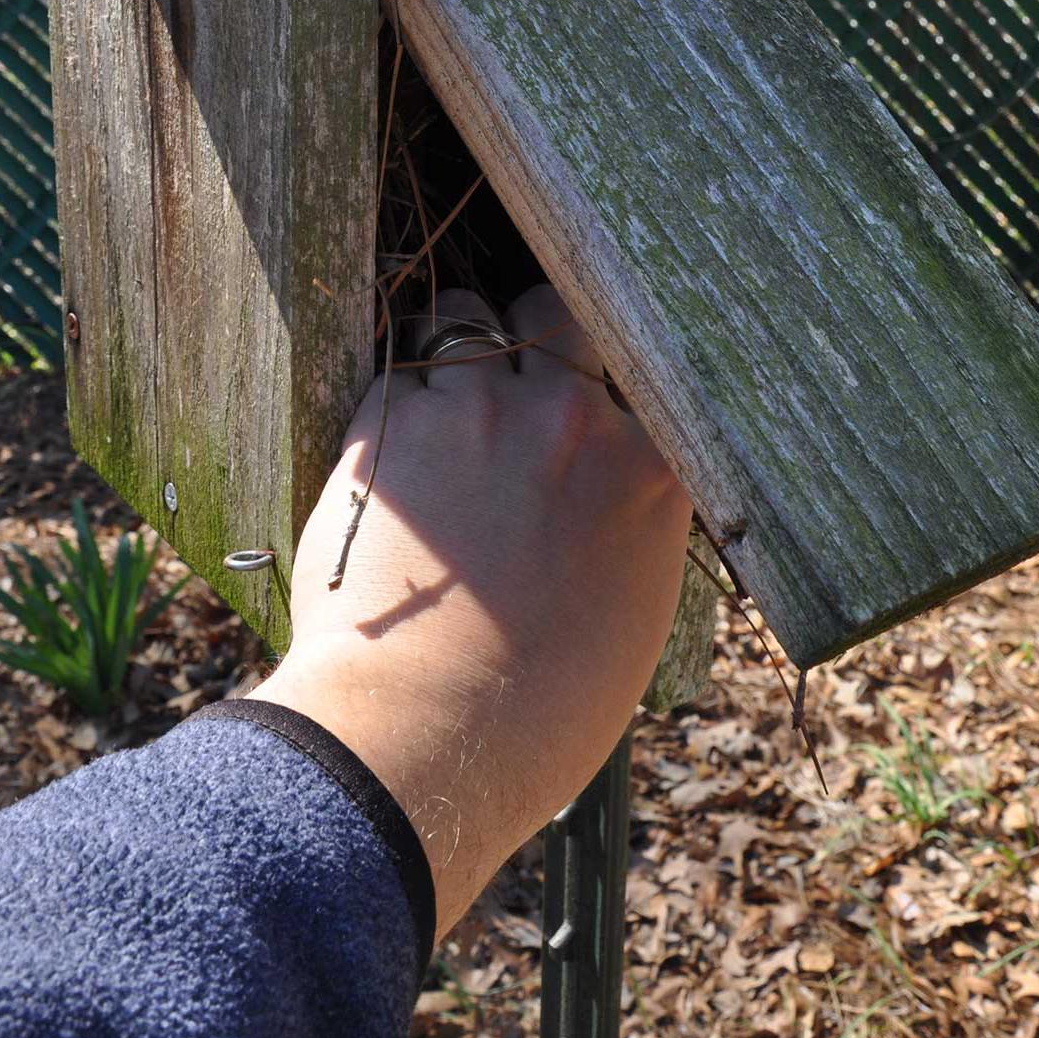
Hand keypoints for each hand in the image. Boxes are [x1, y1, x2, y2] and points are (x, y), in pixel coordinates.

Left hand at [251, 284, 692, 933]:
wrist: (433, 726)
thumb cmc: (541, 707)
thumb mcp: (629, 611)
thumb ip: (623, 522)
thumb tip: (599, 495)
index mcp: (652, 470)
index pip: (638, 363)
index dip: (600, 365)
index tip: (580, 374)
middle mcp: (571, 420)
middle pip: (555, 311)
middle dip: (530, 329)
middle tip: (503, 373)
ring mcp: (478, 411)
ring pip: (461, 321)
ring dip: (449, 350)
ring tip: (434, 405)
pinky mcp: (390, 423)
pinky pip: (392, 371)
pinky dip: (390, 398)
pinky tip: (386, 448)